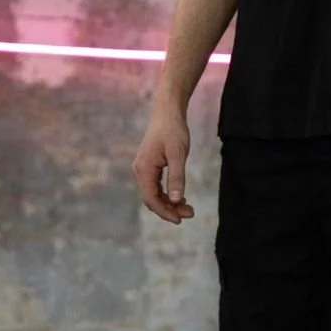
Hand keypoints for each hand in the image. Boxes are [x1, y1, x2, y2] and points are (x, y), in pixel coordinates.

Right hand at [133, 100, 193, 223]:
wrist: (168, 111)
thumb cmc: (173, 130)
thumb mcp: (178, 154)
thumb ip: (177, 177)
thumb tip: (176, 200)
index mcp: (144, 169)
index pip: (151, 198)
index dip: (164, 212)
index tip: (180, 219)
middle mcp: (141, 170)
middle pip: (151, 198)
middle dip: (169, 209)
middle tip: (189, 214)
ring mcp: (144, 168)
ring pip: (154, 193)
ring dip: (169, 202)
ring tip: (188, 208)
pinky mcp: (150, 165)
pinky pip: (156, 185)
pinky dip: (167, 193)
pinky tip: (180, 197)